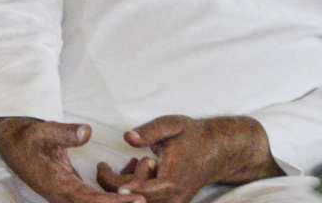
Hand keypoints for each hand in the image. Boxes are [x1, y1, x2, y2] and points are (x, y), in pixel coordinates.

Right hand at [0, 116, 144, 202]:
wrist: (16, 142)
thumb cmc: (30, 137)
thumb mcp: (44, 131)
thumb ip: (64, 133)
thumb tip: (86, 132)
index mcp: (58, 185)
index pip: (90, 200)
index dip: (114, 202)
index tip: (138, 200)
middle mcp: (64, 195)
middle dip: (122, 202)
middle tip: (149, 197)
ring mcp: (68, 193)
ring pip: (98, 202)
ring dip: (121, 196)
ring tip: (147, 181)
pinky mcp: (73, 188)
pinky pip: (96, 196)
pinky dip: (115, 191)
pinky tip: (134, 174)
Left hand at [96, 115, 280, 202]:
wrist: (219, 150)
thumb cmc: (194, 136)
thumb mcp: (173, 126)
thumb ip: (150, 131)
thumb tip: (127, 137)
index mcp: (172, 182)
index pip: (137, 192)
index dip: (114, 182)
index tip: (101, 166)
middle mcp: (172, 199)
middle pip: (131, 200)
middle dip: (115, 182)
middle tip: (104, 164)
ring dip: (124, 187)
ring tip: (130, 163)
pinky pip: (144, 202)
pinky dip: (135, 190)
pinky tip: (139, 170)